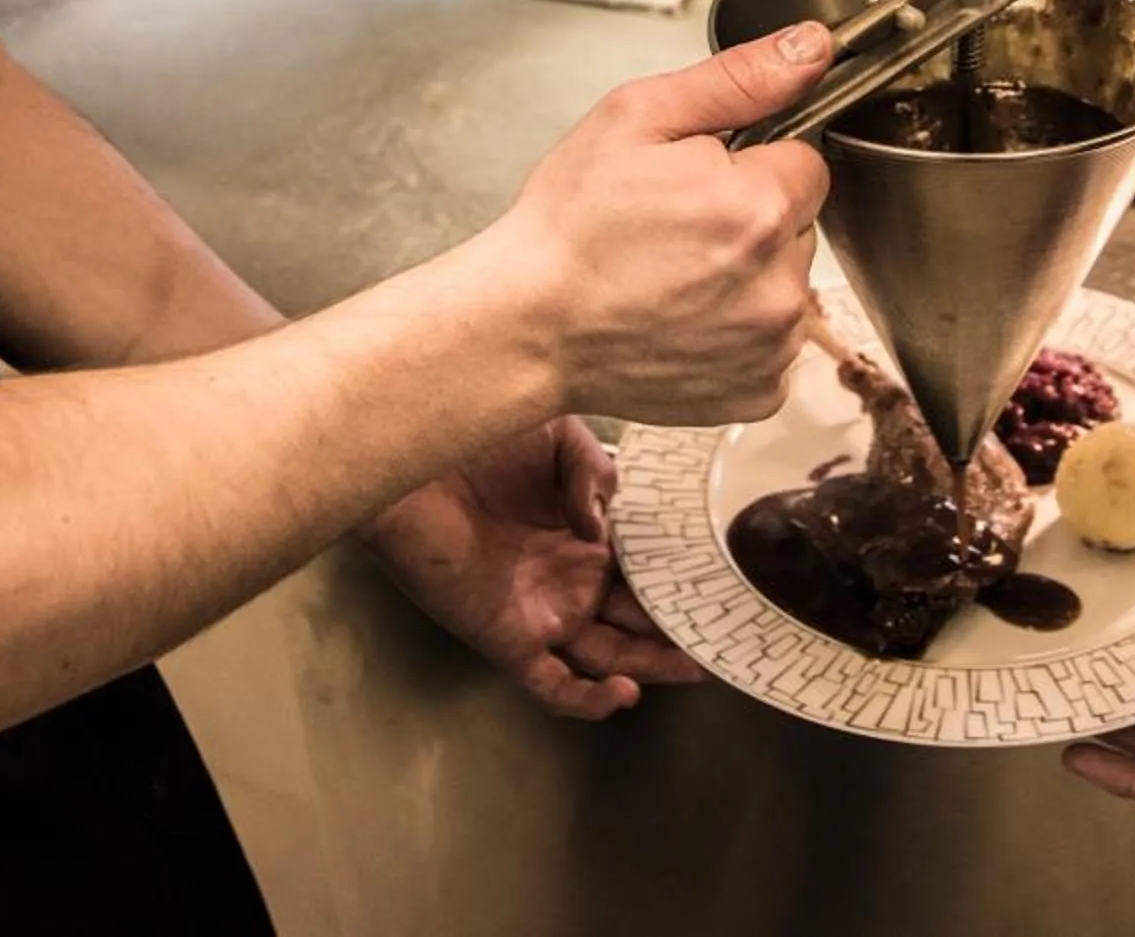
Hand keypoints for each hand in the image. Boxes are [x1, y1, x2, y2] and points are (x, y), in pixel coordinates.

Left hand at [367, 416, 705, 719]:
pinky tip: (623, 692)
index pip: (650, 565)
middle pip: (639, 617)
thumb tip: (605, 530)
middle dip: (682, 628)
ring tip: (695, 666)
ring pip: (609, 656)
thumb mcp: (556, 434)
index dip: (686, 576)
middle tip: (729, 635)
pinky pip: (553, 685)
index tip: (728, 582)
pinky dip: (588, 699)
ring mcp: (542, 609)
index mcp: (589, 531)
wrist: (406, 458)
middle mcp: (571, 575)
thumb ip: (595, 472)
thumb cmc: (476, 437)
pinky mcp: (507, 636)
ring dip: (652, 666)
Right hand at [492, 24, 834, 427]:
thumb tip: (813, 48)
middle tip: (677, 227)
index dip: (753, 163)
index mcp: (760, 206)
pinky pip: (772, 347)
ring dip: (748, 277)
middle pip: (799, 226)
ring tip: (673, 276)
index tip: (703, 179)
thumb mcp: (638, 118)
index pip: (805, 162)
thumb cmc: (568, 225)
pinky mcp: (756, 394)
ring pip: (788, 286)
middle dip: (752, 219)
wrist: (525, 326)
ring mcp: (771, 347)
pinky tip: (681, 320)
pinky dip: (737, 334)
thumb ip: (739, 79)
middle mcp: (780, 284)